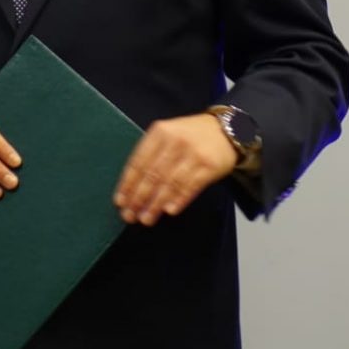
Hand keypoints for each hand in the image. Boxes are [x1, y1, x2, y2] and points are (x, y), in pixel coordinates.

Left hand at [114, 112, 237, 225]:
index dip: (128, 184)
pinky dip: (179, 200)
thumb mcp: (168, 134)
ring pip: (170, 183)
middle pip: (153, 175)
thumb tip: (132, 187)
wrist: (228, 129)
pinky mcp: (210, 166)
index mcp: (160, 132)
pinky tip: (169, 211)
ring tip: (147, 218)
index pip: (139, 161)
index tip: (120, 202)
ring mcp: (194, 154)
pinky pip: (191, 186)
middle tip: (130, 215)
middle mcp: (176, 141)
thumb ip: (152, 154)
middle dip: (139, 198)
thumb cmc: (191, 135)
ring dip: (156, 204)